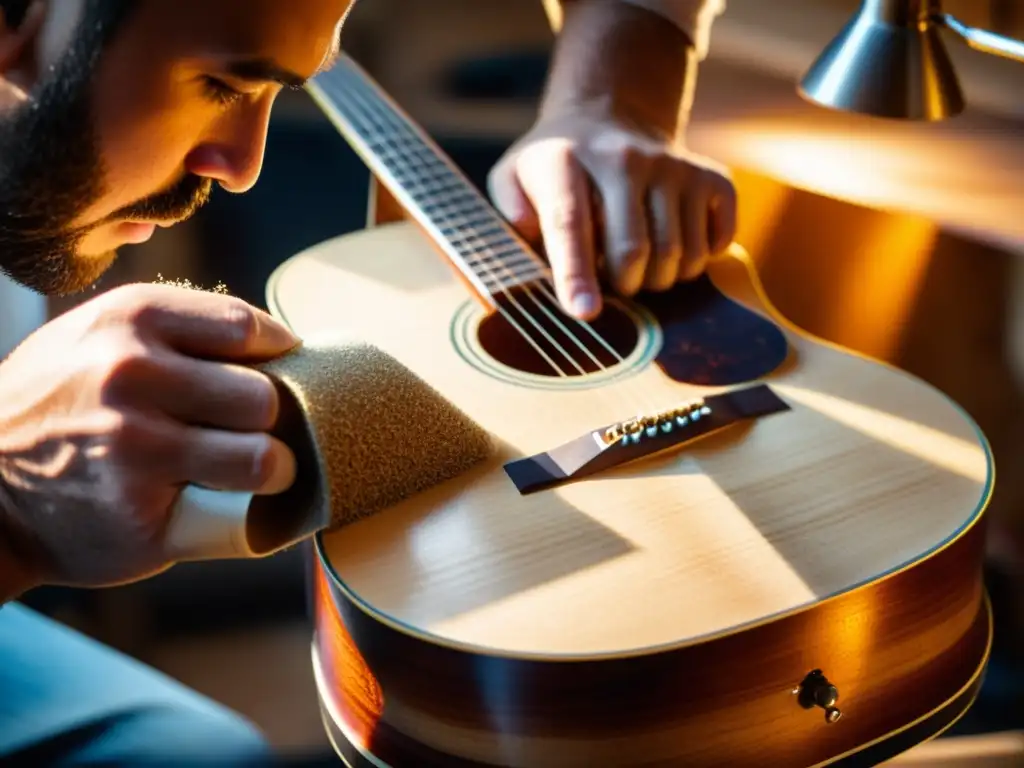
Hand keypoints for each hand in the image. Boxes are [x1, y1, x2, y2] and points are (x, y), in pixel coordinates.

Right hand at [0, 283, 298, 590]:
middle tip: (258, 430)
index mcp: (130, 320)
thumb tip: (278, 344)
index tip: (281, 371)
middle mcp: (131, 379)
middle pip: (263, 399)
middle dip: (271, 418)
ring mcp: (135, 452)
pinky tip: (230, 508)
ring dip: (274, 470)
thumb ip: (179, 330)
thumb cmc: (59, 401)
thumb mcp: (98, 334)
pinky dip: (247, 519)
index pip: (245, 328)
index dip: (277, 354)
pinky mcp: (142, 520)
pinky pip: (238, 524)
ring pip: (263, 461)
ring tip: (261, 471)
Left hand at [489, 109, 736, 320]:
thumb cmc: (555, 169)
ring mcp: (673, 164)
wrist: (610, 116)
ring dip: (659, 280)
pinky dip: (697, 262)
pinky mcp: (711, 176)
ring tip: (640, 265)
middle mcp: (623, 156)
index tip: (583, 312)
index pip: (570, 222)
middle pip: (633, 250)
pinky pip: (714, 244)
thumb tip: (534, 239)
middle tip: (614, 281)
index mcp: (564, 160)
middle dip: (623, 286)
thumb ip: (510, 213)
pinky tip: (675, 246)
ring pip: (678, 254)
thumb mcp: (512, 178)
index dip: (577, 272)